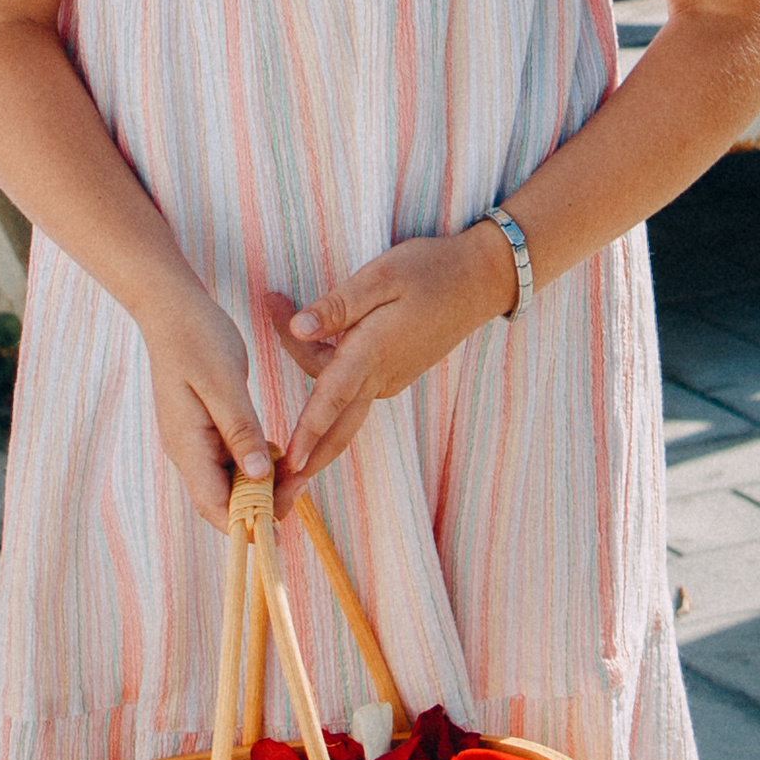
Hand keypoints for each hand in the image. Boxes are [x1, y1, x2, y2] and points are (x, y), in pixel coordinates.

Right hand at [137, 276, 279, 528]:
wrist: (171, 307)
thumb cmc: (196, 338)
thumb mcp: (223, 382)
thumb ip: (240, 431)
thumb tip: (259, 476)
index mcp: (188, 444)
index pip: (214, 506)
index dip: (247, 524)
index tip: (282, 525)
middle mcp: (187, 451)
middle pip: (223, 501)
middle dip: (262, 506)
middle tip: (301, 485)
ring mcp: (194, 441)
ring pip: (229, 483)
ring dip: (262, 486)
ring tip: (296, 472)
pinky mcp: (204, 429)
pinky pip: (230, 461)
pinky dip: (256, 464)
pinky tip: (280, 454)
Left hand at [276, 229, 511, 478]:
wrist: (480, 281)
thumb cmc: (430, 271)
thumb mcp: (381, 276)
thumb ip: (338, 305)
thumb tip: (299, 327)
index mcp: (374, 352)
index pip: (332, 396)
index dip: (309, 430)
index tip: (289, 461)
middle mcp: (382, 375)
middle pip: (340, 428)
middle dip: (311, 461)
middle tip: (281, 489)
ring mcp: (390, 379)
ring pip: (342, 405)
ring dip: (311, 416)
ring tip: (280, 372)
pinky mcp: (393, 374)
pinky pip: (353, 392)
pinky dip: (327, 392)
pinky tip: (306, 351)